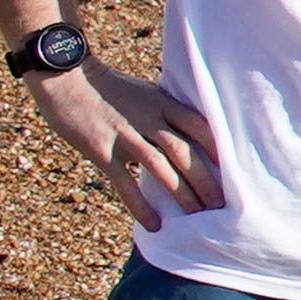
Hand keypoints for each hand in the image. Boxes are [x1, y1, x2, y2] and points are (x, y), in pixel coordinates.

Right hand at [27, 60, 220, 227]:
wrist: (64, 76)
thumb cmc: (107, 88)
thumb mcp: (145, 93)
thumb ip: (165, 112)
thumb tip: (188, 135)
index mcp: (162, 103)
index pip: (199, 126)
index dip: (218, 150)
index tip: (236, 170)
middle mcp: (148, 118)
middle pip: (185, 152)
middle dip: (206, 180)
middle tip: (223, 205)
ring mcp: (124, 134)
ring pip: (160, 167)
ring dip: (181, 193)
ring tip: (197, 217)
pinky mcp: (100, 149)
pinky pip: (123, 181)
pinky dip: (140, 204)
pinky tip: (154, 223)